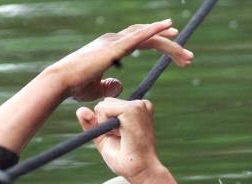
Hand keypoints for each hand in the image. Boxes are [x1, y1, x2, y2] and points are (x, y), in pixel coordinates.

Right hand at [54, 20, 193, 101]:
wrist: (62, 83)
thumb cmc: (75, 87)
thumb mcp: (97, 89)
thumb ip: (109, 86)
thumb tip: (119, 85)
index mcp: (112, 48)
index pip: (141, 42)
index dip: (160, 44)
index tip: (176, 53)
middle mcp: (115, 40)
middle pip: (149, 38)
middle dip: (171, 46)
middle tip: (188, 58)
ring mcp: (115, 41)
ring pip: (148, 36)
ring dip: (169, 42)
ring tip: (186, 53)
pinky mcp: (114, 46)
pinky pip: (139, 36)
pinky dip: (154, 30)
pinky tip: (169, 26)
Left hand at [76, 98, 160, 178]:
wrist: (139, 171)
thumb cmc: (126, 159)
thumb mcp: (104, 138)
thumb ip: (92, 124)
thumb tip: (80, 110)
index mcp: (137, 109)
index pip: (109, 106)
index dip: (107, 124)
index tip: (122, 138)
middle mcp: (140, 104)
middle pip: (105, 103)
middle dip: (105, 122)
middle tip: (122, 138)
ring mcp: (137, 105)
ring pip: (103, 105)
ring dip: (106, 124)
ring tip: (123, 137)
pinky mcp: (131, 109)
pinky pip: (103, 109)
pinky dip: (105, 124)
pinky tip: (121, 134)